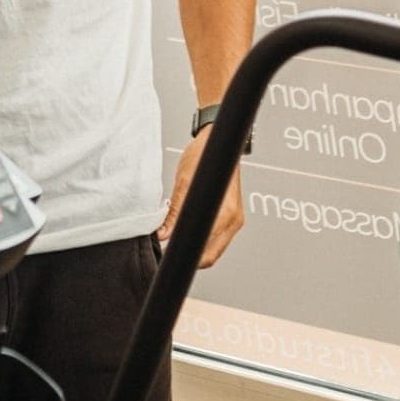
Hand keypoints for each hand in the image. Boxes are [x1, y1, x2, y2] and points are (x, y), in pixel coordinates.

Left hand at [158, 126, 244, 267]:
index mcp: (225, 213)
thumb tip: (163, 234)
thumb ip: (173, 213)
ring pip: (215, 249)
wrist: (215, 143)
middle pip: (212, 255)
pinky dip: (204, 239)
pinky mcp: (233, 217)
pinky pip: (218, 238)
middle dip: (191, 257)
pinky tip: (190, 230)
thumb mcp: (183, 184)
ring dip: (197, 248)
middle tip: (171, 249)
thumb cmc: (203, 157)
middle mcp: (234, 219)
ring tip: (178, 238)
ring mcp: (236, 219)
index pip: (205, 251)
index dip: (186, 256)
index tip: (171, 254)